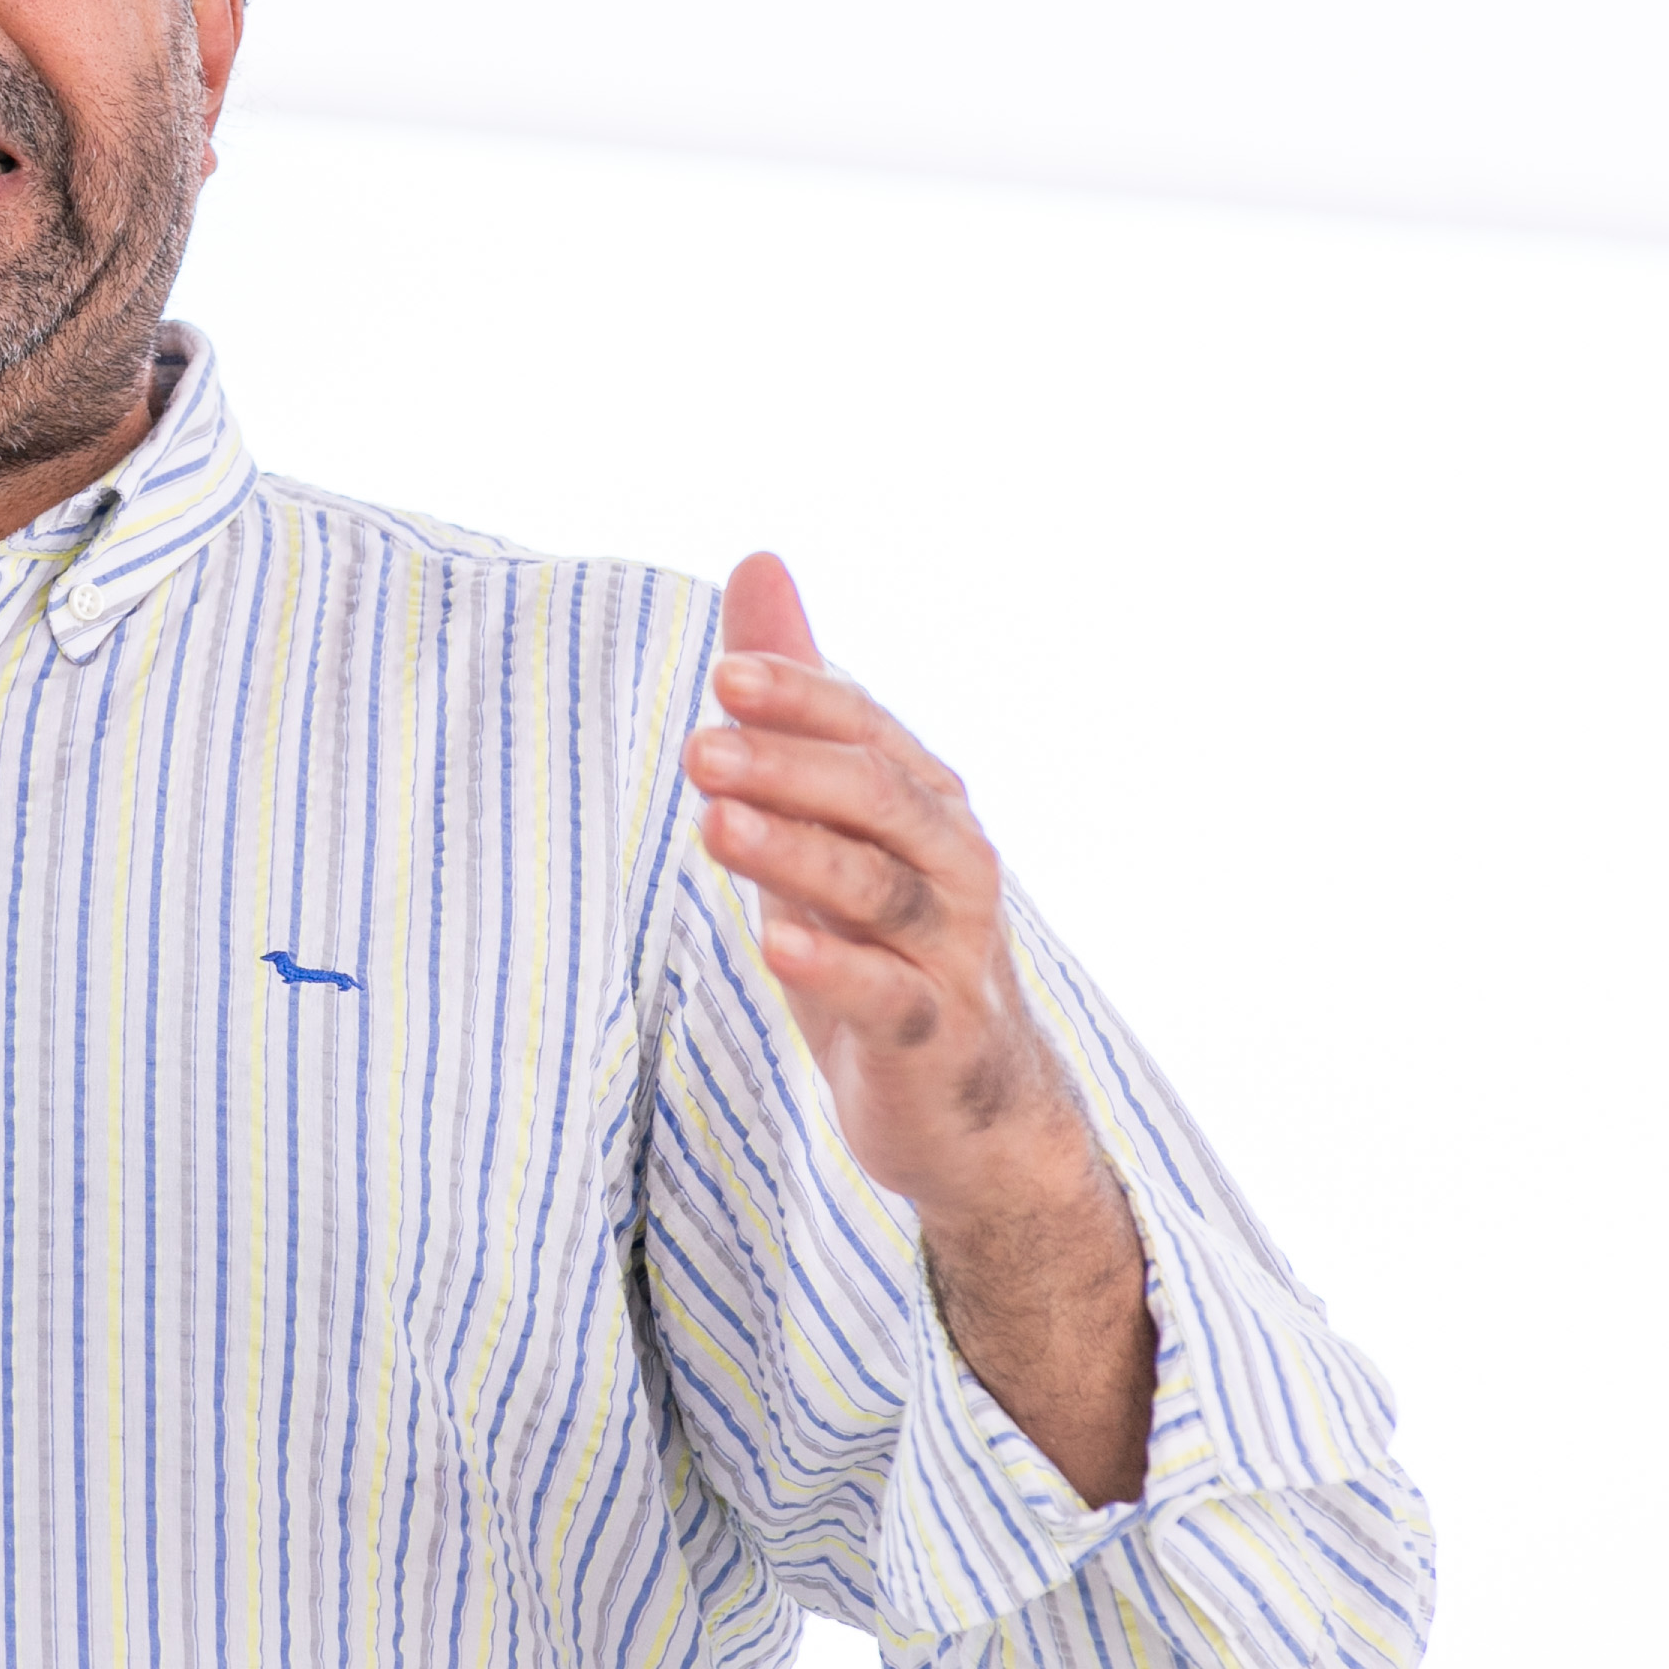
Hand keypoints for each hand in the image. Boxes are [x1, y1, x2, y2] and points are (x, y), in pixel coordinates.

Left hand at [684, 553, 1152, 1502]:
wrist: (968, 1109)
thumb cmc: (887, 943)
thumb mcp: (830, 815)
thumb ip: (796, 700)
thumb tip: (757, 559)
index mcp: (924, 804)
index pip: (865, 730)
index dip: (804, 698)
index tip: (727, 673)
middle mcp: (953, 867)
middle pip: (878, 799)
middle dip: (792, 767)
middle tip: (699, 745)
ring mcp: (950, 956)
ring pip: (881, 891)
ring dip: (799, 855)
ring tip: (715, 825)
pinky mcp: (933, 1041)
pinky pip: (889, 999)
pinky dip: (835, 971)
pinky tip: (774, 946)